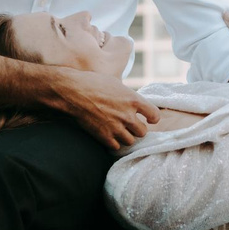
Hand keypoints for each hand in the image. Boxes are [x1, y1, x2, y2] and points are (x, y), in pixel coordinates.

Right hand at [45, 68, 160, 150]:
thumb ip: (128, 96)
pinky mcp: (104, 136)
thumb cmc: (93, 83)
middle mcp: (127, 115)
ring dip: (126, 137)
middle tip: (131, 125)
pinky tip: (110, 136)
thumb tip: (134, 102)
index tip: (148, 118)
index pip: (154, 115)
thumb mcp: (117, 84)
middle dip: (137, 129)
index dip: (152, 117)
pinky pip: (116, 146)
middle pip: (143, 132)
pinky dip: (114, 143)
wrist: (73, 92)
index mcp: (133, 99)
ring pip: (130, 141)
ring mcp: (116, 127)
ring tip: (120, 131)